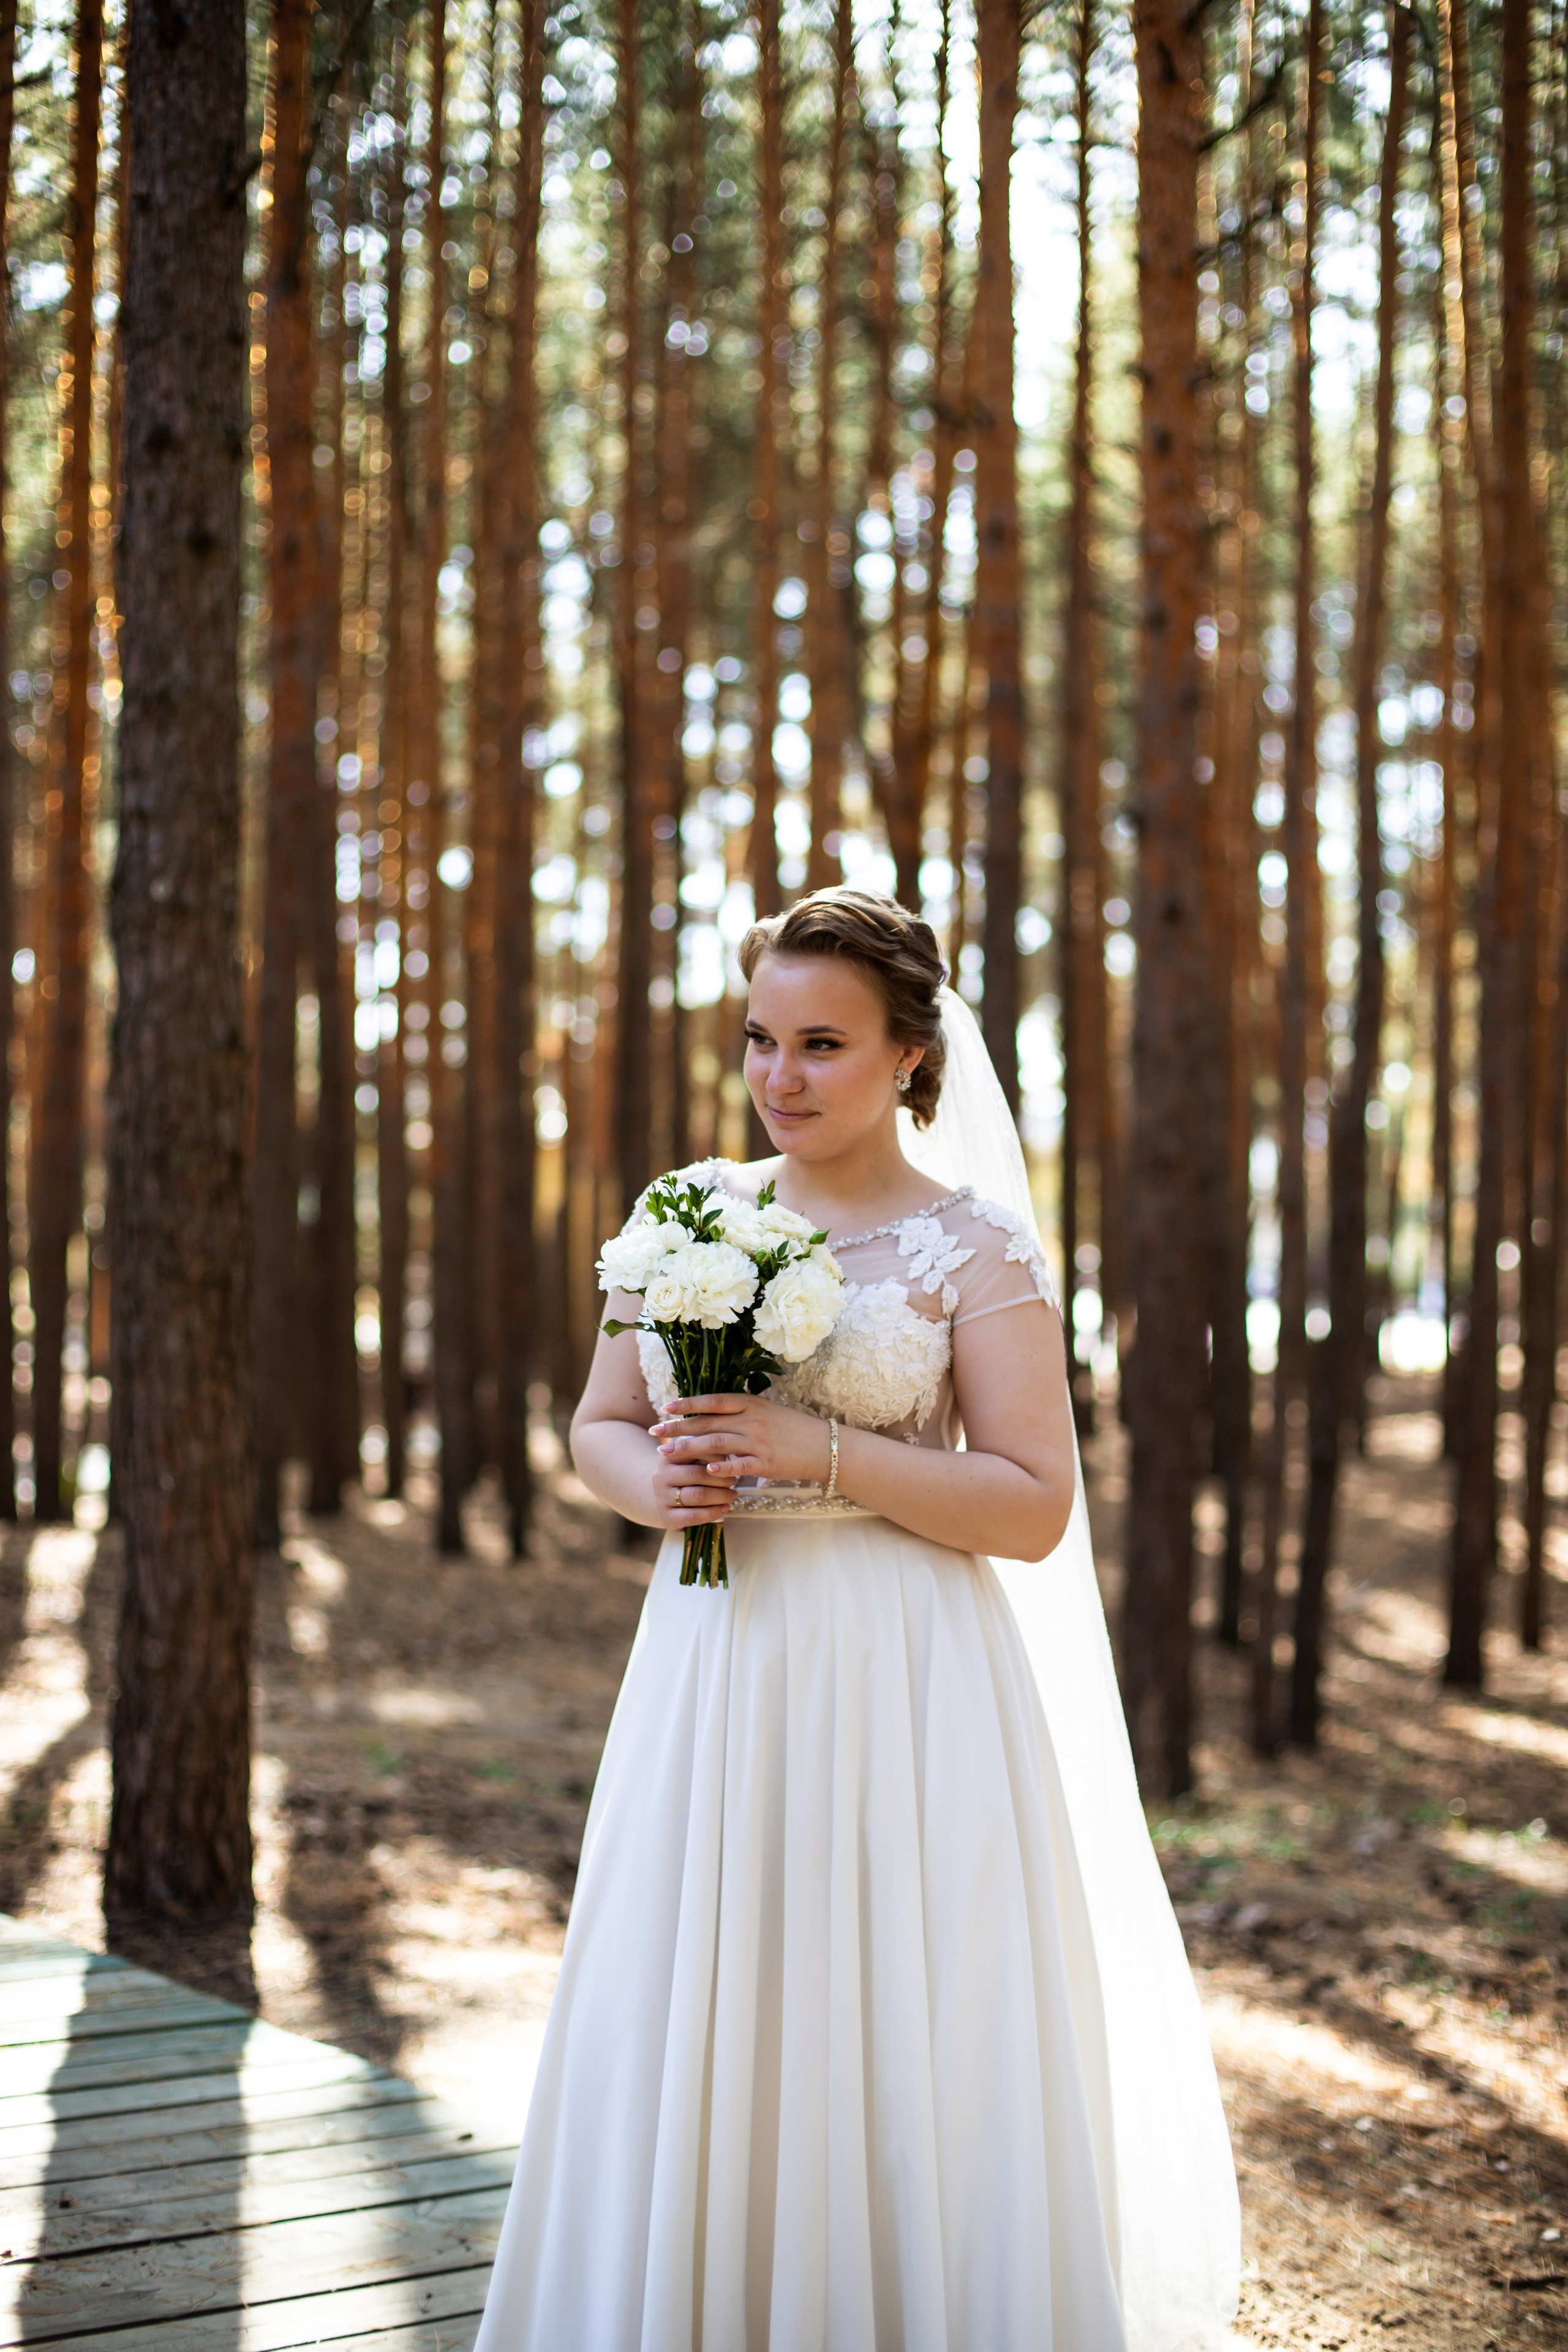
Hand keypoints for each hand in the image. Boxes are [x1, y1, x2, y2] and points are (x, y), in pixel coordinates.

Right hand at [648, 1443, 735, 1531]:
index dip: (717, 1456)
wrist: (666, 1501)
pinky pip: (694, 1516)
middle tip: (734, 1480)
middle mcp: (661, 1476)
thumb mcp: (691, 1460)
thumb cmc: (686, 1477)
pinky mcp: (666, 1518)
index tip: (731, 1461)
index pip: (695, 1451)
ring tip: (732, 1495)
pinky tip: (725, 1509)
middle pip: (697, 1474)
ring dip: (721, 1495)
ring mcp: (662, 1498)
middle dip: (721, 1478)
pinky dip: (713, 1512)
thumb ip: (706, 1452)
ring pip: (697, 1495)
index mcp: (668, 1456)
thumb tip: (731, 1450)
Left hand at [650, 1394, 832, 1494]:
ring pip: (716, 1444)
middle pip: (708, 1423)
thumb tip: (708, 1413)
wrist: (822, 1446)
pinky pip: (739, 1465)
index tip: (666, 1407)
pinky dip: (721, 1469)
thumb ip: (738, 1411)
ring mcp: (759, 1442)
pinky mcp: (766, 1463)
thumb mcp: (765, 1411)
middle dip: (678, 1428)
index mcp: (751, 1404)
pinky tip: (705, 1471)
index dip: (688, 1404)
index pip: (713, 1401)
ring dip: (689, 1449)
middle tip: (655, 1432)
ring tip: (667, 1453)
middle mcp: (752, 1420)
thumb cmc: (790, 1428)